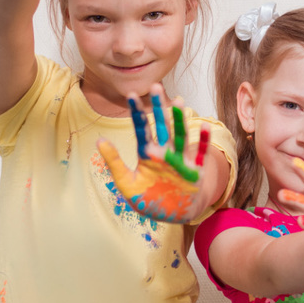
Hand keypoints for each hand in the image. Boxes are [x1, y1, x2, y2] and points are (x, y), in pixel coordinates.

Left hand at [97, 86, 209, 222]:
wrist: (173, 216)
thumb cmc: (149, 200)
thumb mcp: (126, 183)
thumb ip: (114, 162)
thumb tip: (99, 140)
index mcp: (147, 155)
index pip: (141, 129)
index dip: (136, 113)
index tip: (131, 95)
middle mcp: (164, 153)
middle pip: (162, 126)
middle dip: (158, 107)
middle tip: (155, 86)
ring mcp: (181, 161)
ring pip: (181, 136)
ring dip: (180, 119)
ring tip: (178, 101)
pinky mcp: (195, 171)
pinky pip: (201, 154)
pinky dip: (203, 142)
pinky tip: (204, 127)